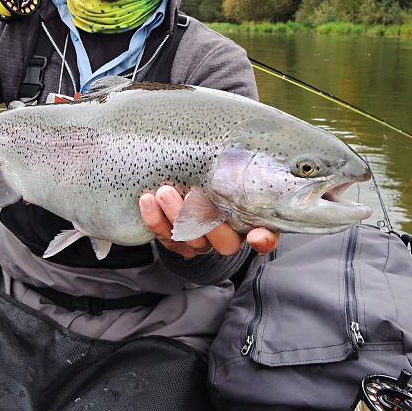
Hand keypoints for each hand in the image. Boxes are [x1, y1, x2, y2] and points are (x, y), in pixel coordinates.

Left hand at [139, 185, 278, 258]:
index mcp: (249, 224)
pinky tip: (147, 201)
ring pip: (189, 238)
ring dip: (174, 216)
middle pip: (221, 241)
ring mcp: (200, 243)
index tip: (256, 236)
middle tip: (190, 193)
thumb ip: (247, 176)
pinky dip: (154, 219)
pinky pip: (165, 236)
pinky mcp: (176, 242)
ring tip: (163, 193)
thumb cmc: (221, 183)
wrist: (192, 190)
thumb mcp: (237, 178)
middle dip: (204, 218)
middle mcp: (226, 239)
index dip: (263, 240)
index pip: (265, 239)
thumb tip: (247, 167)